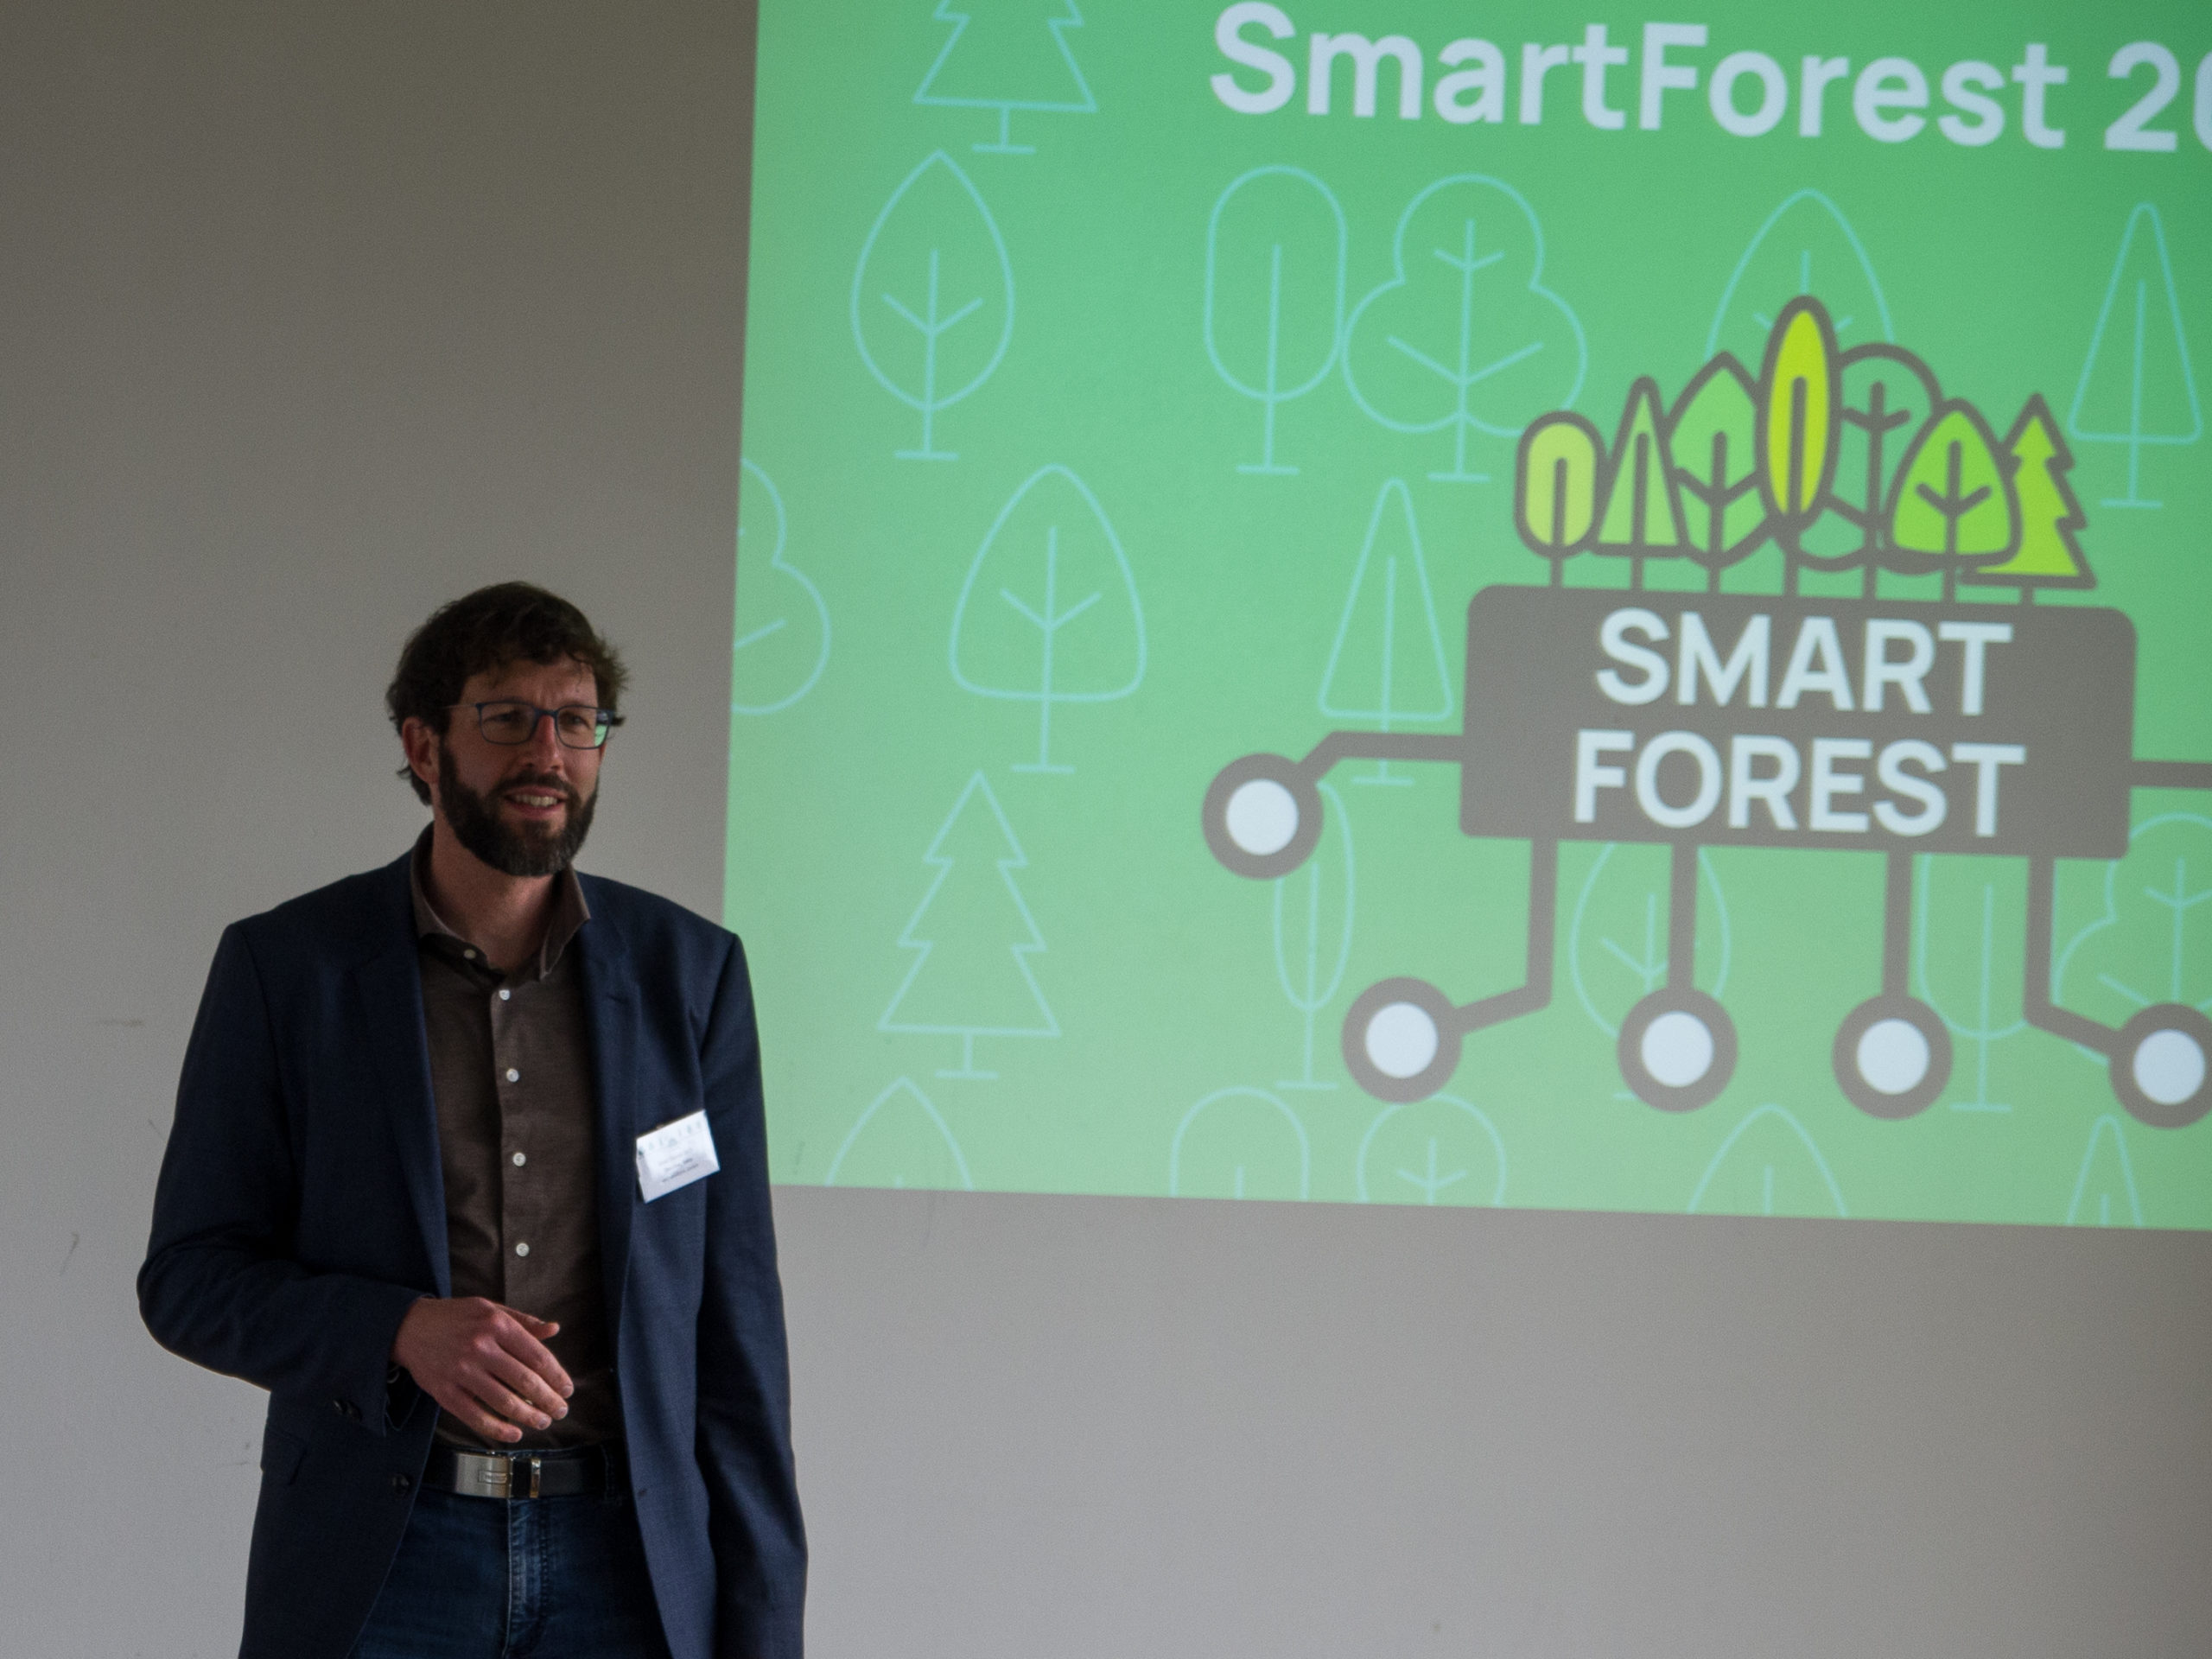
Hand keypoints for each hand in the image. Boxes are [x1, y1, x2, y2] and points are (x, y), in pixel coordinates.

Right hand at [391, 1297, 572, 1444]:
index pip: (537, 1356)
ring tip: (542, 1421)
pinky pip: (475, 1416)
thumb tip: (554, 1330)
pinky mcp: (444, 1391)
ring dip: (528, 1416)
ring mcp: (461, 1371)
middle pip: (524, 1381)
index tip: (567, 1389)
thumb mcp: (490, 1309)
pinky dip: (497, 1429)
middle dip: (548, 1400)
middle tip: (561, 1411)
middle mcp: (480, 1347)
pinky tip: (514, 1433)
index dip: (557, 1376)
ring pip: (503, 1401)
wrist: (409, 1327)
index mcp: (496, 1324)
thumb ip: (524, 1321)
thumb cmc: (456, 1317)